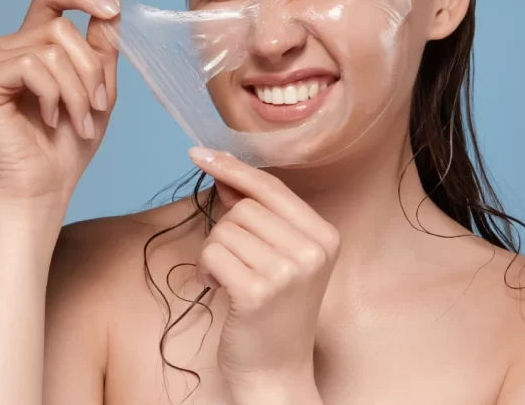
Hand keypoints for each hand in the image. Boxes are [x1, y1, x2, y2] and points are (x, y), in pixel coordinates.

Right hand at [0, 0, 119, 216]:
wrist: (44, 186)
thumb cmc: (67, 144)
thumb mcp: (98, 89)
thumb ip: (102, 48)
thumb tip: (110, 7)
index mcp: (34, 43)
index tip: (111, 9)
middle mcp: (8, 47)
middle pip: (61, 28)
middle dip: (90, 70)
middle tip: (96, 109)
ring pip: (50, 49)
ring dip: (76, 91)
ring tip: (78, 122)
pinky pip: (31, 66)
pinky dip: (52, 96)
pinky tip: (49, 120)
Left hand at [189, 147, 338, 402]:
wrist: (276, 372)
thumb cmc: (273, 312)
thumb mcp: (280, 256)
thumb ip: (258, 214)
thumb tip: (224, 171)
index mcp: (324, 236)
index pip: (271, 187)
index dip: (233, 168)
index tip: (199, 152)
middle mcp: (312, 250)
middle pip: (244, 207)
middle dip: (226, 230)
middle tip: (235, 262)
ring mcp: (287, 272)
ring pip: (224, 229)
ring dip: (215, 252)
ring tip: (231, 280)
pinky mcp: (256, 292)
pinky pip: (211, 252)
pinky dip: (206, 270)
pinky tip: (220, 290)